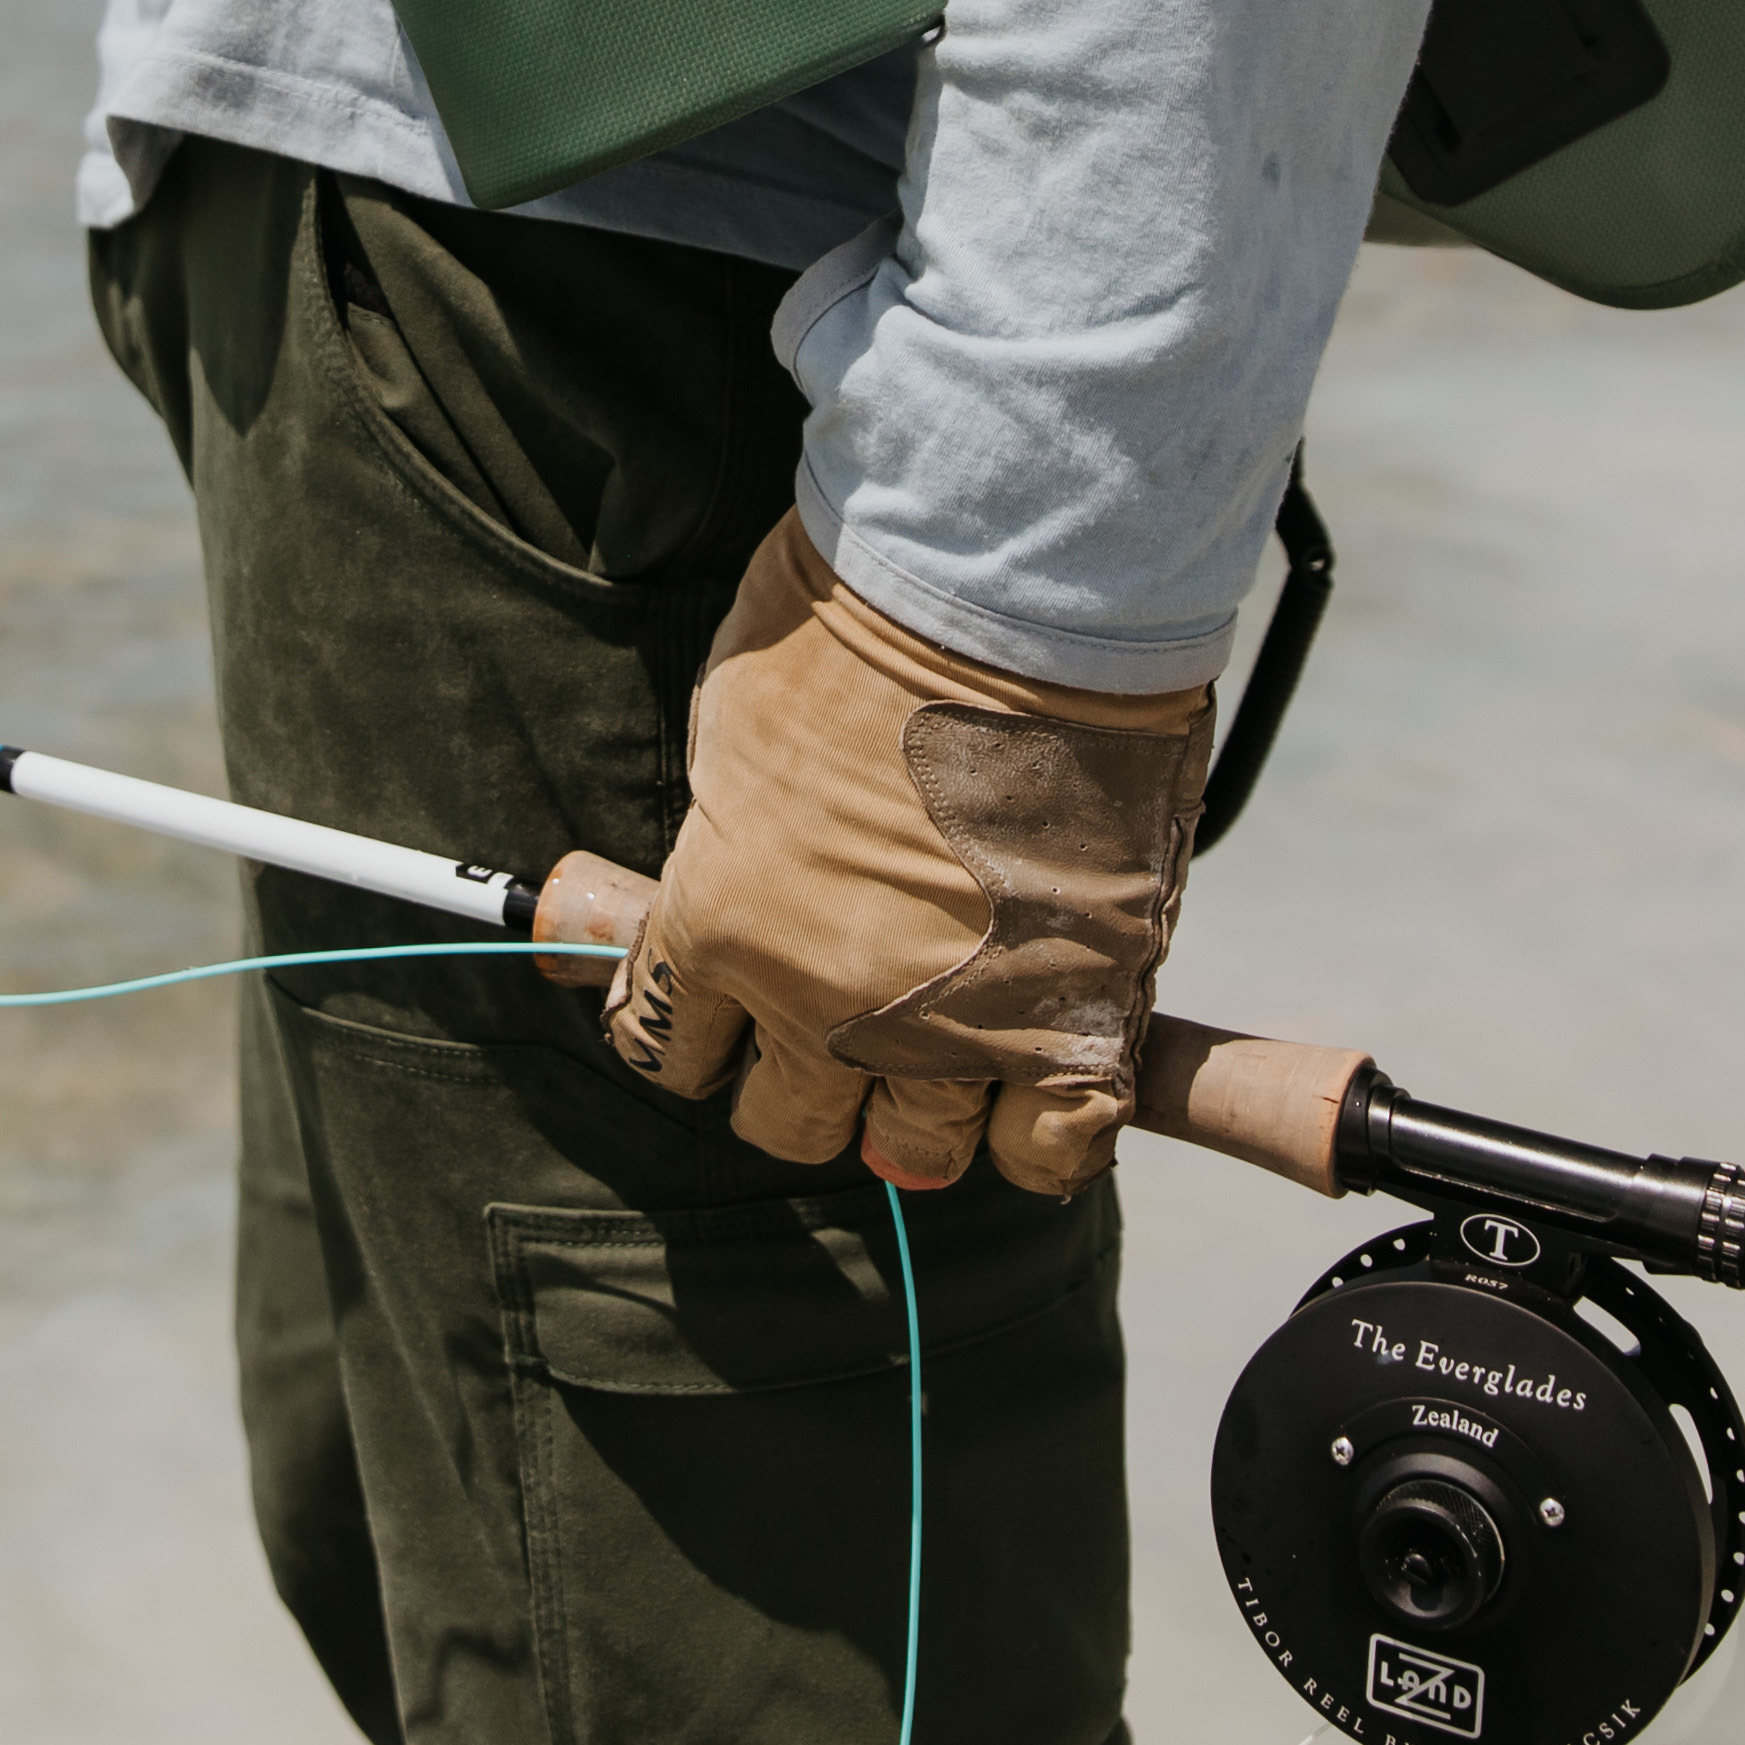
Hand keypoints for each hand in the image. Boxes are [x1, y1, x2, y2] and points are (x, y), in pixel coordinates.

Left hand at [590, 517, 1211, 1193]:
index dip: (689, 1027)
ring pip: (914, 1151)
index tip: (712, 1008)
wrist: (1001, 592)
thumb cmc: (851, 626)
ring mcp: (956, 1025)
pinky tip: (1029, 1076)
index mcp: (720, 924)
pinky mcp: (1080, 1016)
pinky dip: (1039, 1130)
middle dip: (794, 1080)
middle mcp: (825, 1001)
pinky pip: (1053, 1150)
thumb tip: (732, 877)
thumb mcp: (732, 731)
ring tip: (930, 1046)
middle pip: (784, 1123)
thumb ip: (728, 840)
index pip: (664, 1046)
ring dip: (911, 1109)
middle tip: (829, 1021)